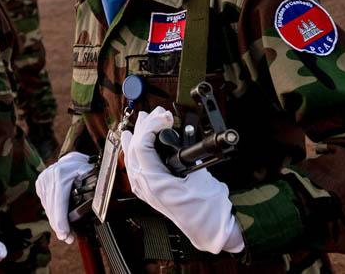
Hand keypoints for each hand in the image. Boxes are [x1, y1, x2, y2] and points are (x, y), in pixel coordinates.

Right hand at [35, 151, 93, 243]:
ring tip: (65, 232)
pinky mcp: (40, 183)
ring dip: (55, 221)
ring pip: (47, 207)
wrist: (72, 158)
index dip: (61, 221)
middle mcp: (49, 177)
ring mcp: (43, 180)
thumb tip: (99, 202)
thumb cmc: (84, 167)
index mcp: (61, 175)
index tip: (65, 234)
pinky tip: (59, 219)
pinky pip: (45, 203)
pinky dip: (52, 212)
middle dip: (59, 226)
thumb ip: (95, 186)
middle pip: (52, 208)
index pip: (59, 203)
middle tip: (67, 238)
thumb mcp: (92, 174)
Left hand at [121, 107, 244, 254]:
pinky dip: (135, 151)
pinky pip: (135, 167)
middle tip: (157, 113)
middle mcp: (145, 186)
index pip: (141, 146)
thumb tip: (178, 135)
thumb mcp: (199, 176)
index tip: (165, 117)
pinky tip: (132, 141)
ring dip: (138, 136)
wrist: (212, 231)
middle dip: (144, 127)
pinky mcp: (151, 191)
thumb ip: (185, 154)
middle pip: (134, 149)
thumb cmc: (208, 210)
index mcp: (154, 183)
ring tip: (143, 120)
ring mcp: (145, 190)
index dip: (152, 126)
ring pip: (132, 157)